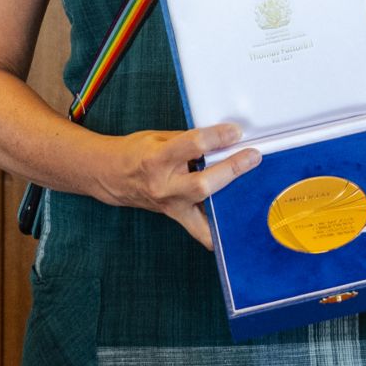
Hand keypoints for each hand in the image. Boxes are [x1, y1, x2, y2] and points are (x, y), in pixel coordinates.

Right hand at [98, 123, 260, 248]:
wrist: (112, 176)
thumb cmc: (137, 153)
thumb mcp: (160, 137)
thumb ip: (191, 140)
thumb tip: (223, 139)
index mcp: (157, 159)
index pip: (193, 146)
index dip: (217, 137)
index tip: (235, 132)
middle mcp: (164, 186)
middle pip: (203, 184)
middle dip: (232, 169)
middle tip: (252, 157)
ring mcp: (171, 206)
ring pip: (206, 216)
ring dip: (232, 205)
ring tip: (253, 192)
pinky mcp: (177, 217)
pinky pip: (202, 232)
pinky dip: (219, 232)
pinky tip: (237, 225)